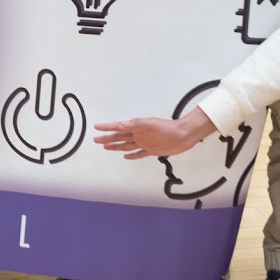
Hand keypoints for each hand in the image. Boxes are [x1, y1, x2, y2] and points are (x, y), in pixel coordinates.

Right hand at [94, 111, 211, 158]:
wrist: (183, 135)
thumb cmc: (169, 128)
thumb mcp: (150, 124)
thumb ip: (135, 124)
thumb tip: (121, 124)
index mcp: (136, 127)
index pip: (118, 127)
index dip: (107, 127)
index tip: (97, 127)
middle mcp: (139, 135)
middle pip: (119, 137)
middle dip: (107, 138)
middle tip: (96, 140)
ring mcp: (144, 143)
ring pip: (126, 145)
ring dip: (116, 146)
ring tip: (106, 147)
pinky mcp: (151, 150)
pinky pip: (138, 153)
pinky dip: (131, 155)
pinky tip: (125, 156)